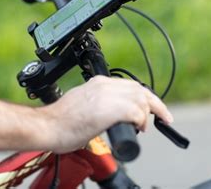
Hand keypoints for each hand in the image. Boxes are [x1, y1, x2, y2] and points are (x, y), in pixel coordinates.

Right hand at [40, 75, 173, 152]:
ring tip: (144, 127)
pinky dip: (141, 121)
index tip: (153, 109)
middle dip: (154, 104)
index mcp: (97, 83)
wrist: (46, 126)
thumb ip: (98, 104)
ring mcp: (106, 95)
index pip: (130, 86)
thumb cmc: (59, 122)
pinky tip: (138, 128)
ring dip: (147, 114)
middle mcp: (103, 85)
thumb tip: (109, 115)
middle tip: (164, 118)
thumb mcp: (83, 105)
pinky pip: (136, 111)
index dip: (145, 98)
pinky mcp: (108, 109)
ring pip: (141, 98)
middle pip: (139, 90)